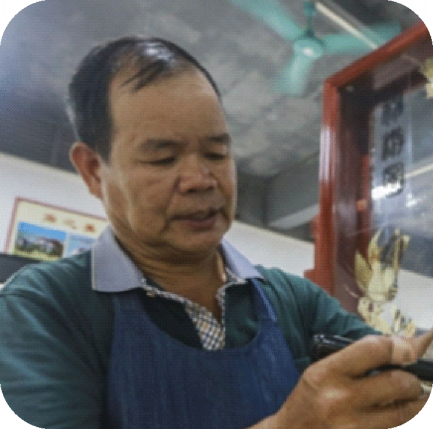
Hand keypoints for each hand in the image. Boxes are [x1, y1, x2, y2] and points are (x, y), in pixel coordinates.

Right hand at [268, 335, 428, 428]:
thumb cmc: (308, 401)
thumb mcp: (320, 372)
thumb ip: (355, 360)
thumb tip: (401, 347)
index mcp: (327, 373)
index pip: (373, 350)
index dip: (400, 346)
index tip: (414, 346)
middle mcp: (341, 399)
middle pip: (398, 383)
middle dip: (412, 381)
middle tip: (411, 381)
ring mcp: (354, 427)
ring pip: (406, 413)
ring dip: (417, 403)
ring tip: (417, 397)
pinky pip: (395, 428)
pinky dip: (403, 421)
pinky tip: (398, 414)